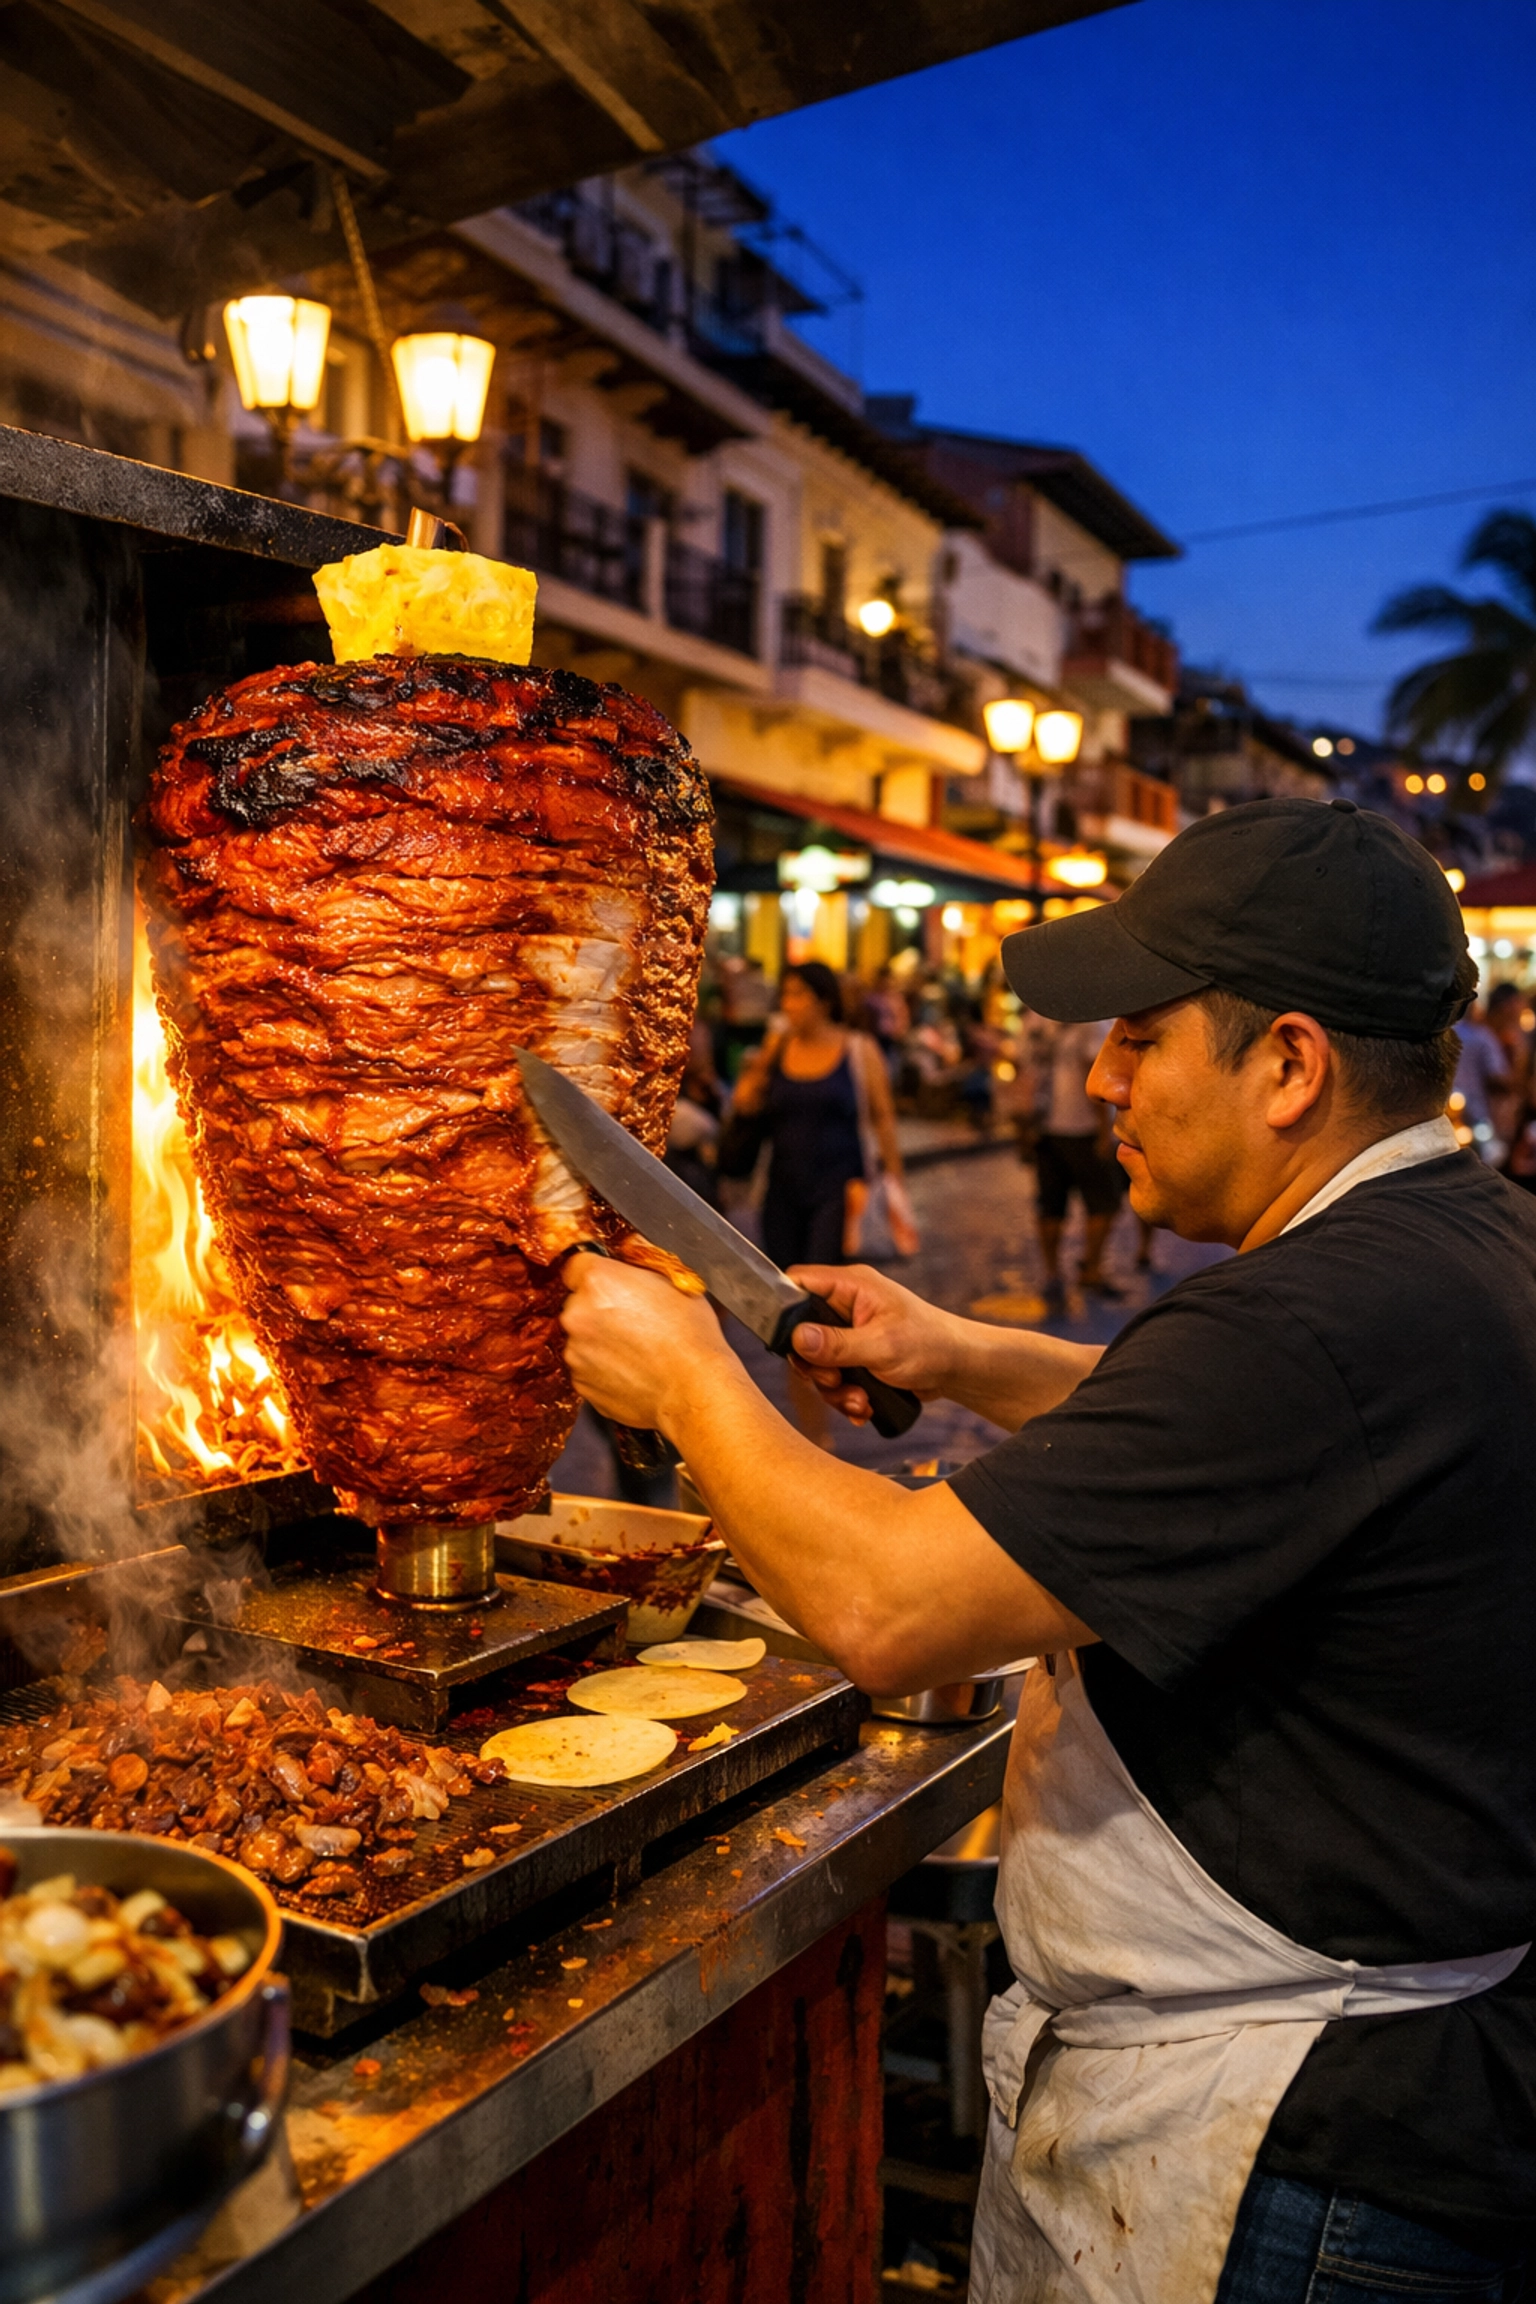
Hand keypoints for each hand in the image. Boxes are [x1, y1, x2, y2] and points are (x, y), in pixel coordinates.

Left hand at [560, 1254, 733, 1430]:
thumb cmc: (691, 1335)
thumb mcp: (676, 1281)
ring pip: (581, 1337)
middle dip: (598, 1308)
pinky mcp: (581, 1383)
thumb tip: (630, 1249)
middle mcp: (577, 1314)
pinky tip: (632, 1369)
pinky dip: (602, 1368)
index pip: (576, 1264)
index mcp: (598, 1281)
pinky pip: (586, 1368)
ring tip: (637, 1349)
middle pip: (577, 1302)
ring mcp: (576, 1352)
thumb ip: (642, 1261)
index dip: (596, 1274)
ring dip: (600, 1339)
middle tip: (633, 1319)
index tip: (610, 1284)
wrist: (694, 1389)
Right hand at [784, 1264, 959, 1424]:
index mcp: (851, 1286)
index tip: (789, 1342)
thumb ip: (837, 1344)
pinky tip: (863, 1406)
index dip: (784, 1306)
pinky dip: (844, 1396)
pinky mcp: (856, 1356)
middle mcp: (846, 1306)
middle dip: (815, 1365)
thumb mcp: (882, 1346)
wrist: (959, 1369)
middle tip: (834, 1380)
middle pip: (801, 1331)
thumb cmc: (931, 1344)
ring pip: (817, 1361)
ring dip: (833, 1388)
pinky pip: (834, 1376)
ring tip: (858, 1400)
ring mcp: (850, 1332)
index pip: (799, 1282)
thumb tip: (797, 1339)